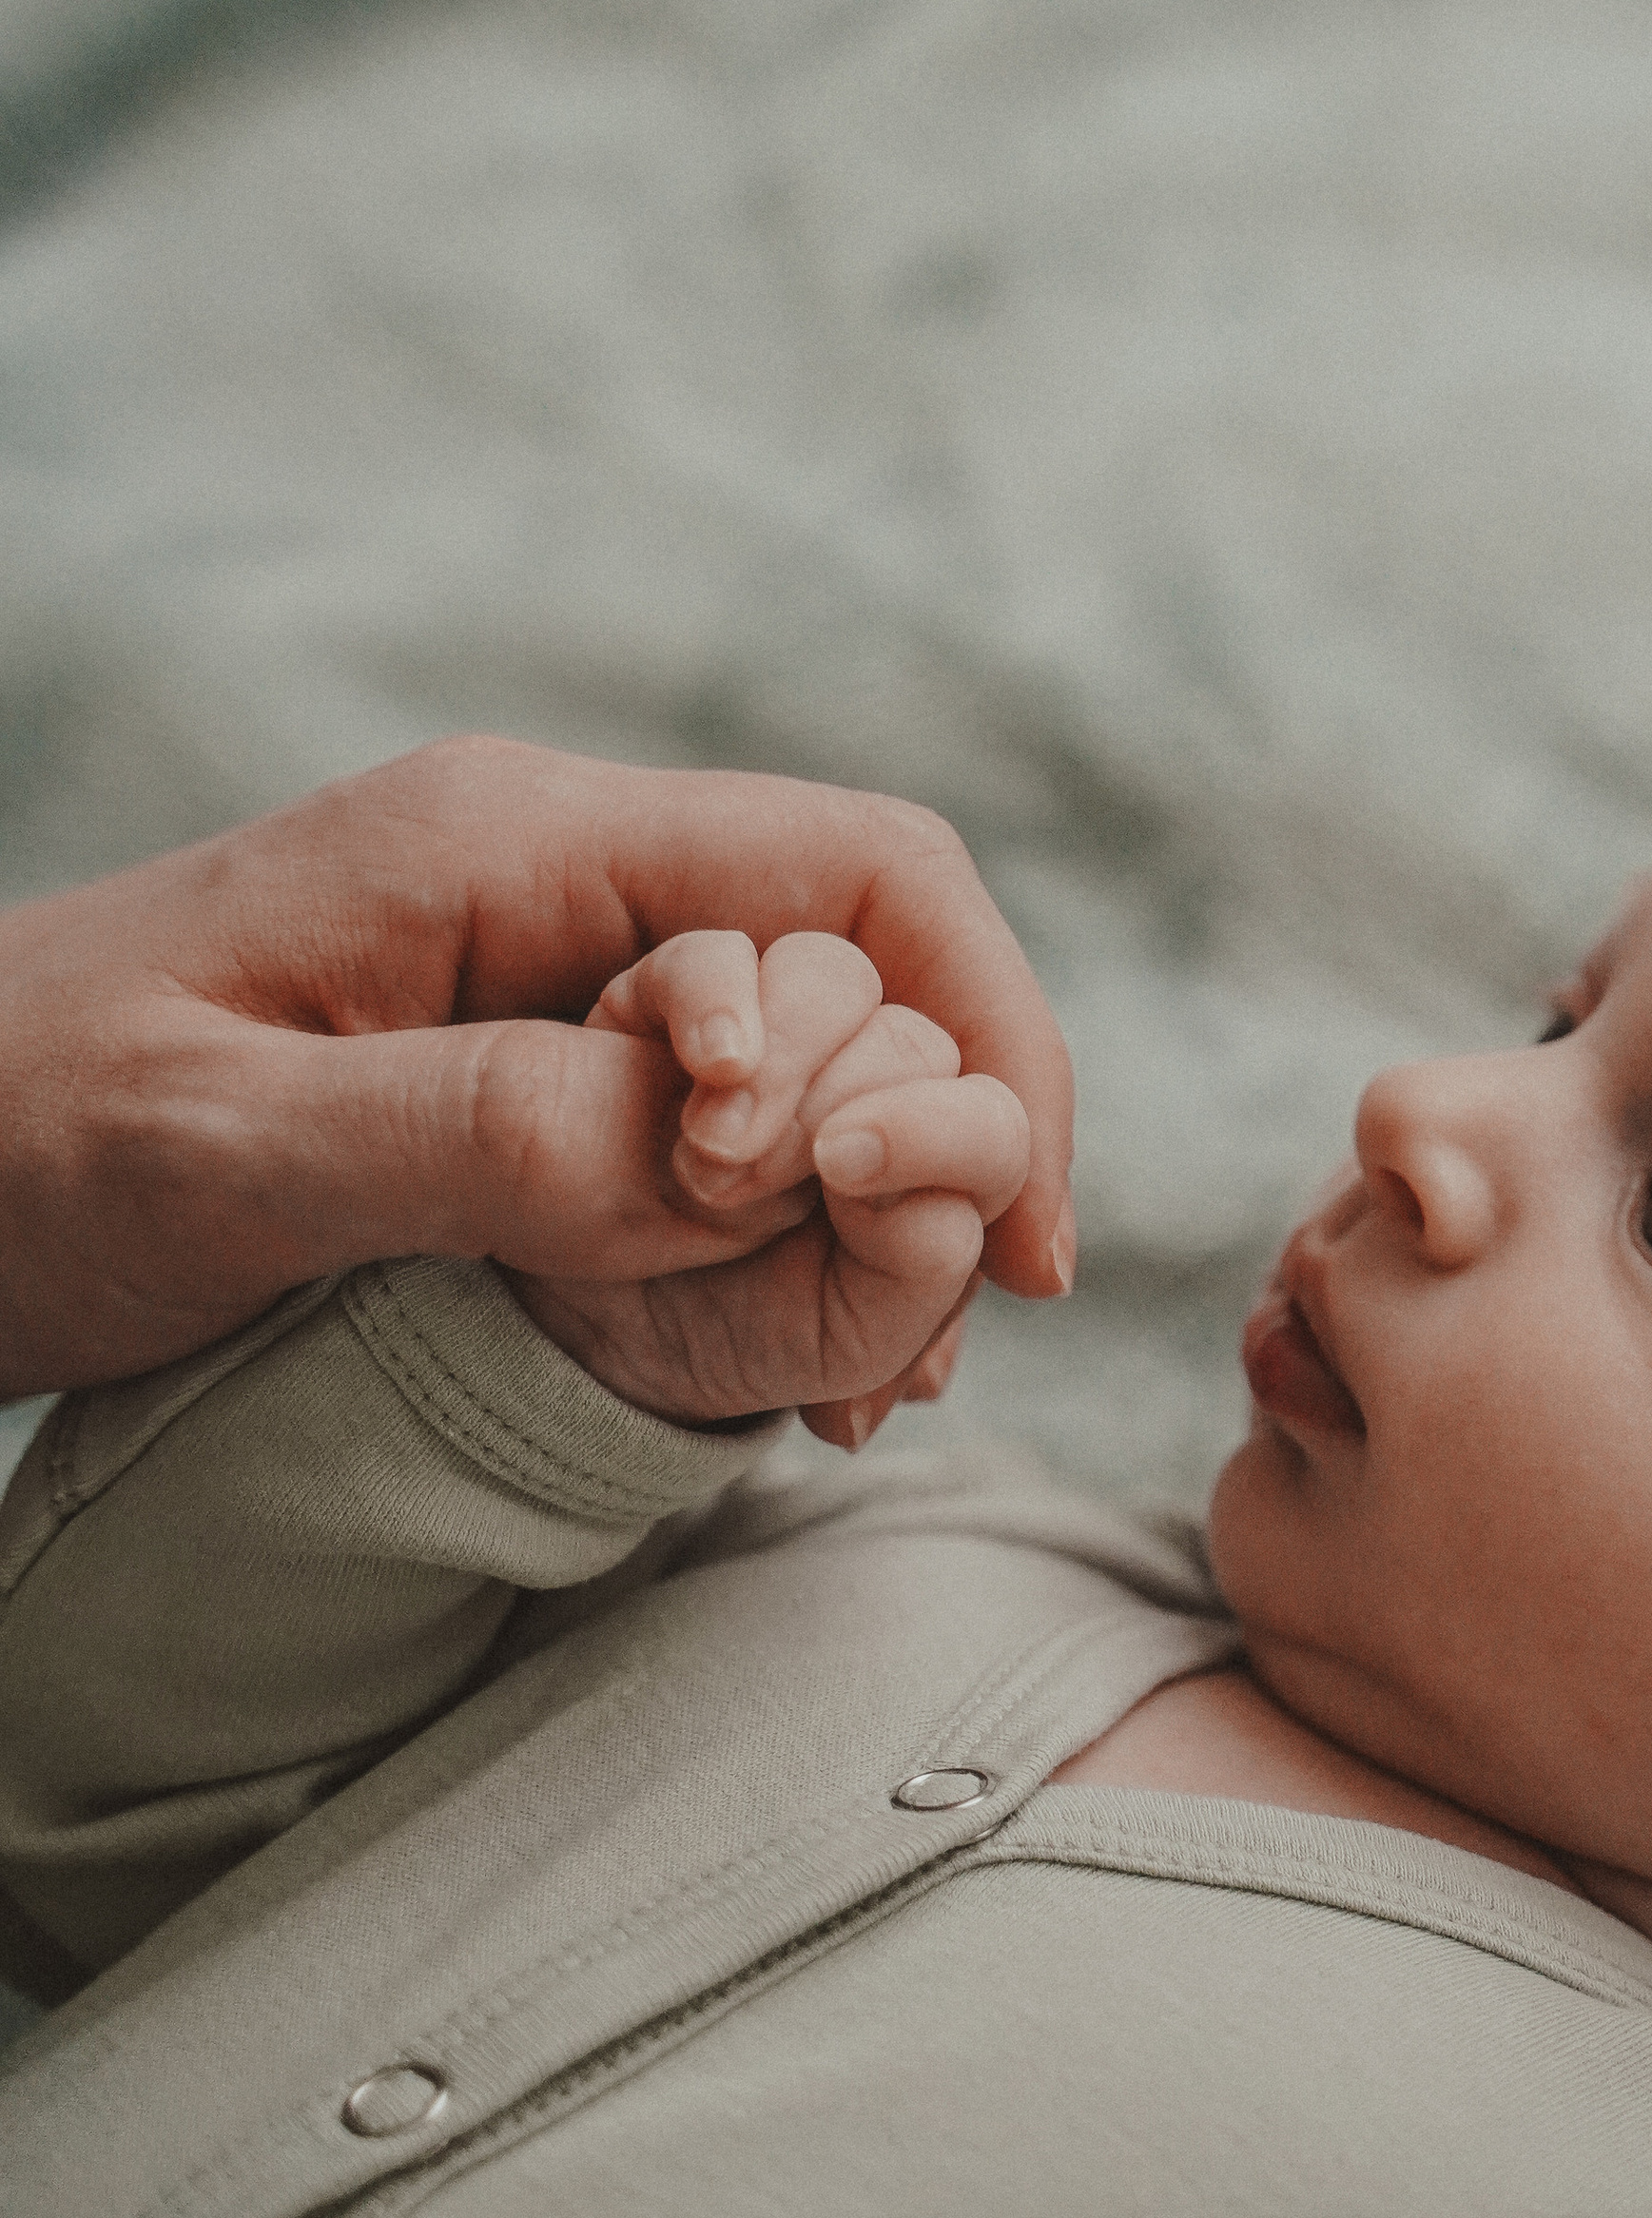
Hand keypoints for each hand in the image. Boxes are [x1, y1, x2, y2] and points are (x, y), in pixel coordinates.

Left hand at [0, 740, 1074, 1397]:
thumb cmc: (5, 1136)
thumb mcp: (226, 1149)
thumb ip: (487, 1136)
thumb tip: (736, 1158)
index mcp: (516, 841)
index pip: (866, 873)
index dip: (980, 1043)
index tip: (987, 1250)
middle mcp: (557, 878)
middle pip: (873, 955)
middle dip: (946, 1135)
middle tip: (921, 1345)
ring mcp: (539, 966)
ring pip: (816, 1045)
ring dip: (876, 1199)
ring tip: (865, 1376)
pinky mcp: (514, 1062)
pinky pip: (715, 1120)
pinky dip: (784, 1231)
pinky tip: (776, 1353)